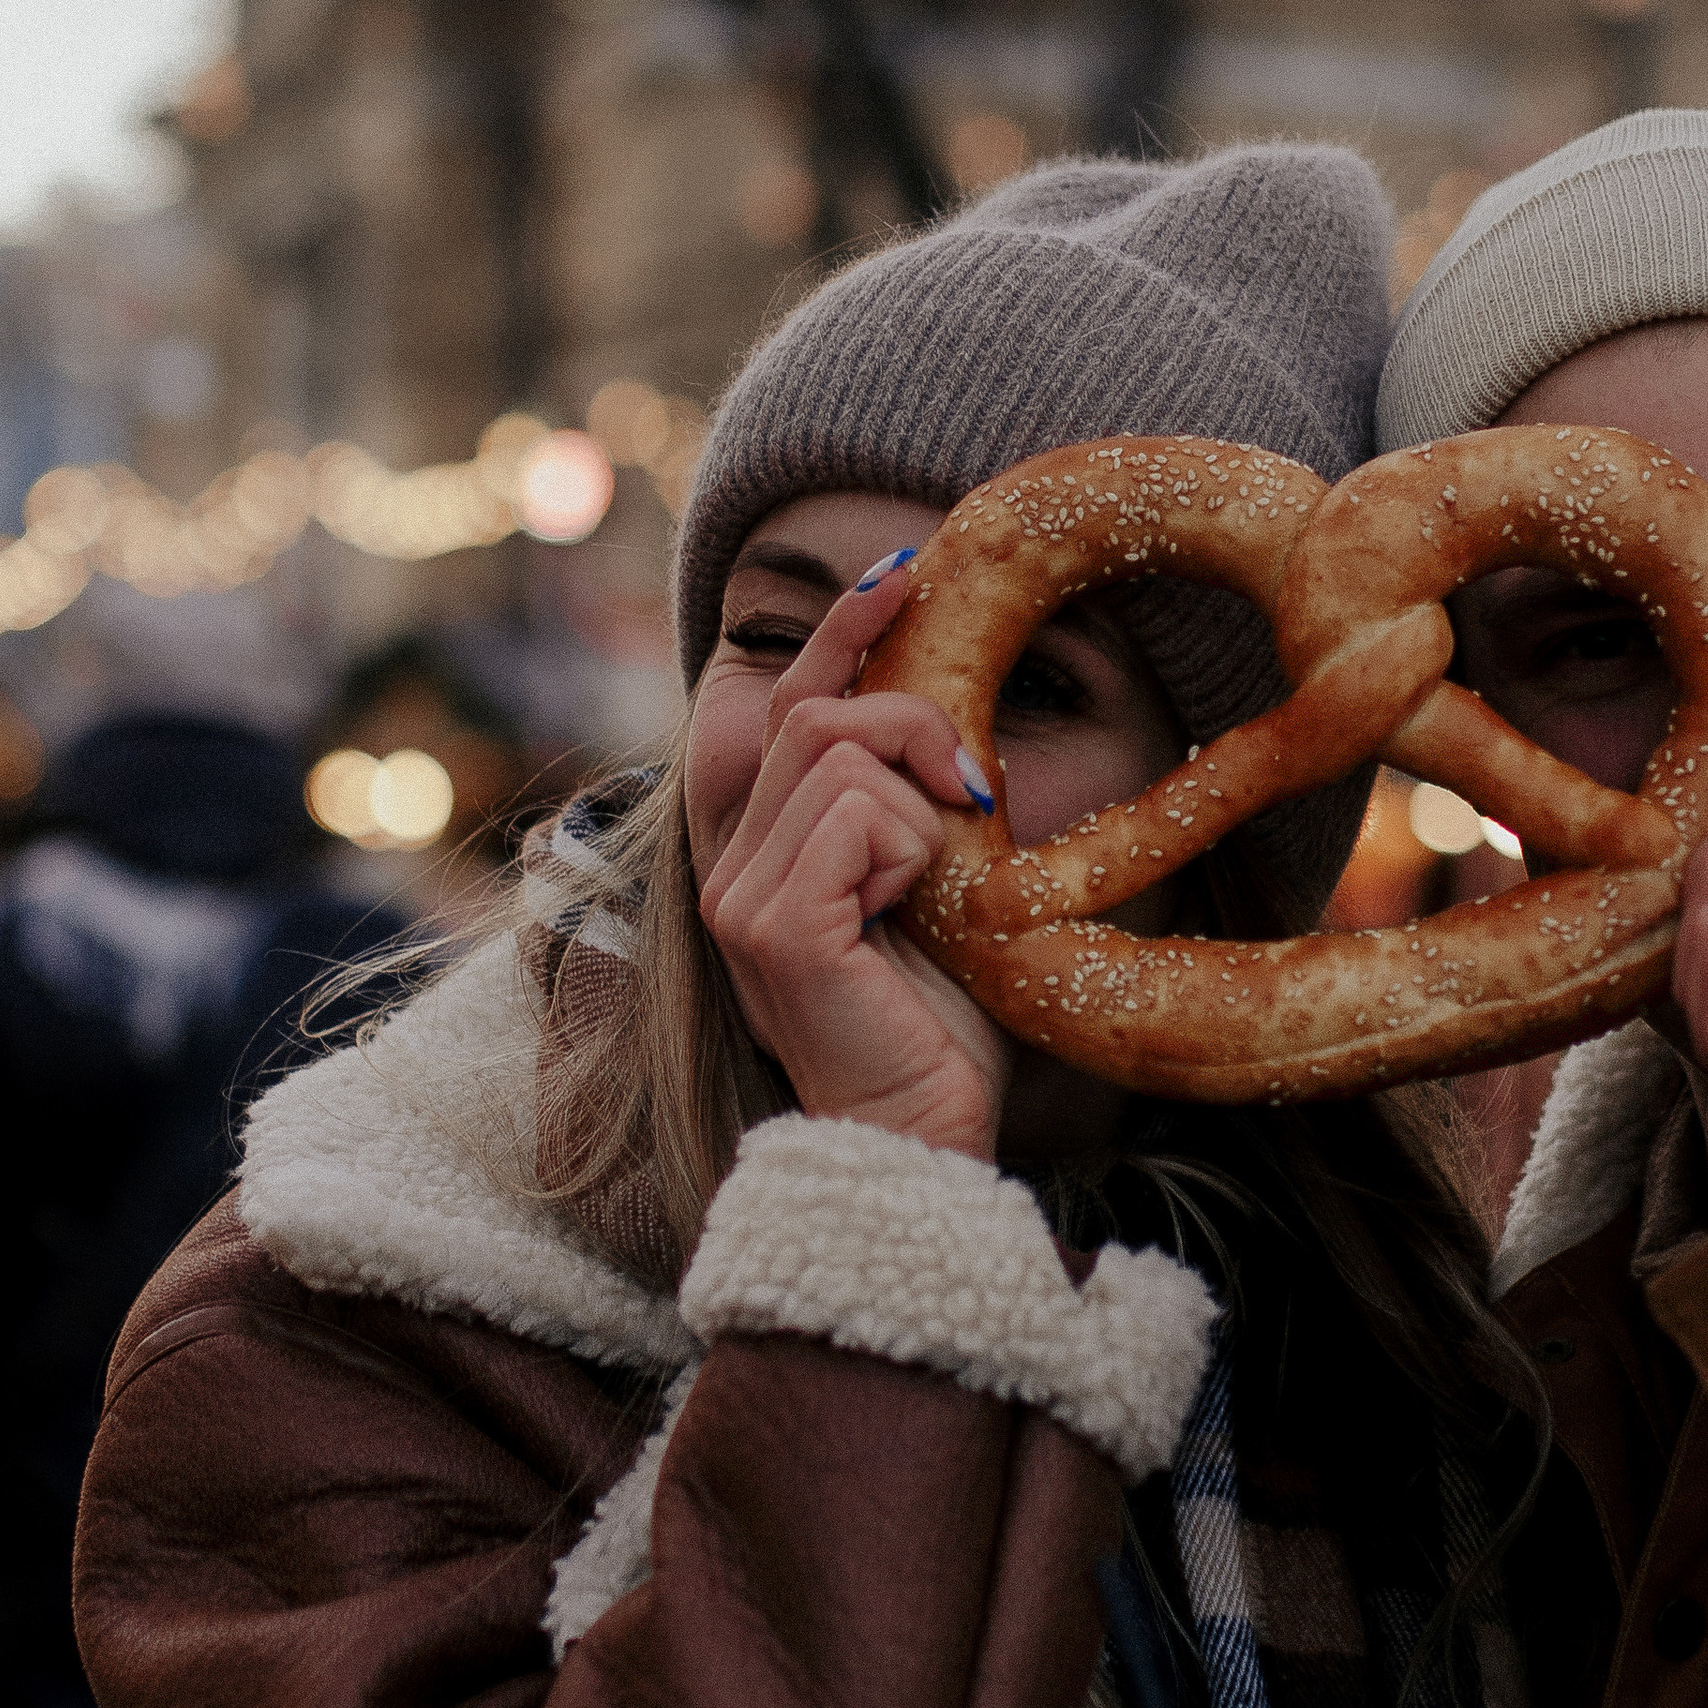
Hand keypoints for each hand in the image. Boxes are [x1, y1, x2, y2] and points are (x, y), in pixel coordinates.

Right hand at [697, 568, 1013, 1159]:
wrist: (924, 1136)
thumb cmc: (942, 1029)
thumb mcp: (931, 893)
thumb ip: (912, 812)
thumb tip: (954, 722)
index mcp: (766, 855)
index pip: (789, 708)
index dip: (841, 631)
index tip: (902, 570)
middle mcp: (733, 867)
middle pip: (817, 715)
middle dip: (914, 725)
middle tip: (974, 793)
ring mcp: (742, 895)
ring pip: (841, 759)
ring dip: (917, 812)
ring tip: (929, 889)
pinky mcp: (772, 923)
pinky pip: (857, 817)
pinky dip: (907, 852)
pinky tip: (906, 918)